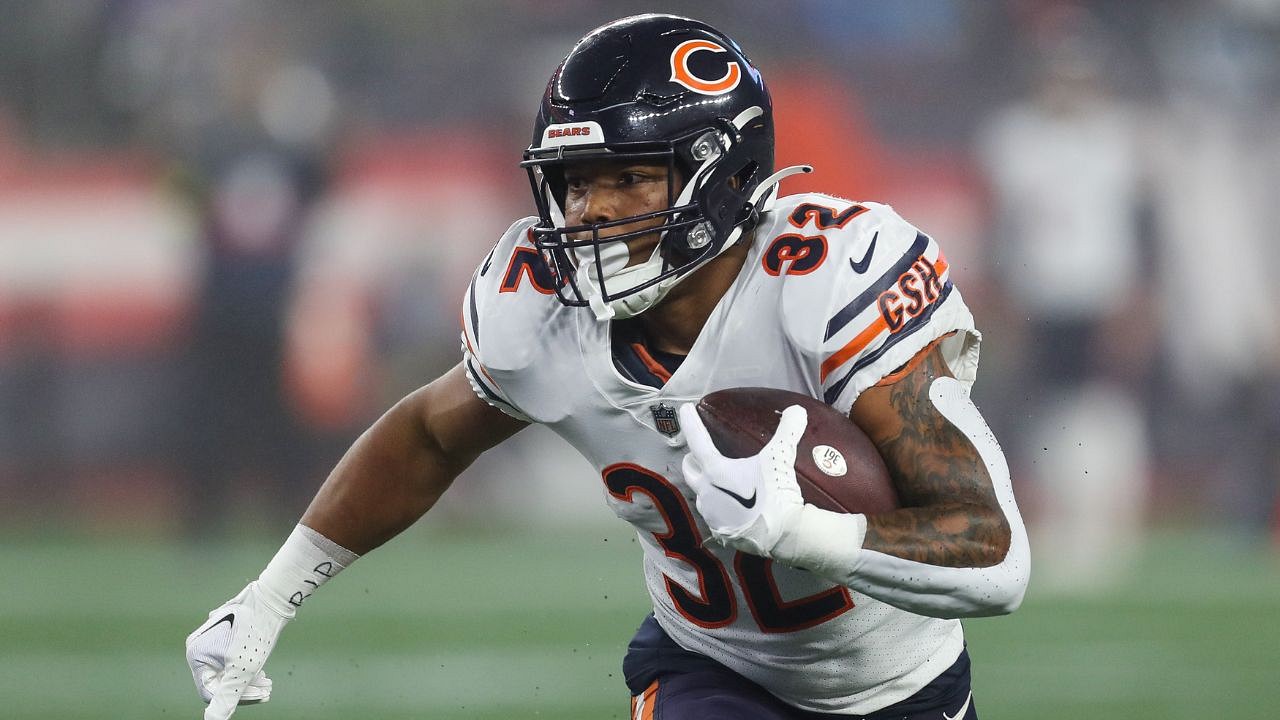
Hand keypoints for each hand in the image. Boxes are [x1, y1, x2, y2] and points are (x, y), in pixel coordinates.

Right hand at [186, 582, 291, 719]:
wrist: (274, 598)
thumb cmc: (256, 632)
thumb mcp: (242, 669)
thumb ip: (227, 696)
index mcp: (196, 653)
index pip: (210, 690)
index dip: (235, 698)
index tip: (260, 697)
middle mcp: (200, 644)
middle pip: (220, 679)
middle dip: (245, 688)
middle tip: (268, 690)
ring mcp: (214, 638)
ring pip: (228, 669)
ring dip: (248, 679)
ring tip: (268, 683)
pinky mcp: (228, 633)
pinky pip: (233, 658)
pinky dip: (247, 666)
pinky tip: (262, 672)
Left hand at [678, 403, 806, 556]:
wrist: (783, 534)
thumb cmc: (776, 494)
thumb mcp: (781, 458)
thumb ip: (787, 431)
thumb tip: (797, 410)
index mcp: (715, 471)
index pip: (697, 440)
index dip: (690, 422)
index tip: (684, 410)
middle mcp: (706, 492)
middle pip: (690, 469)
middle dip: (692, 458)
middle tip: (699, 450)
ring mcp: (711, 513)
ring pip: (700, 493)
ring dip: (705, 483)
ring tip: (717, 478)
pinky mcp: (719, 530)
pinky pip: (712, 512)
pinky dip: (718, 503)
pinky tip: (729, 502)